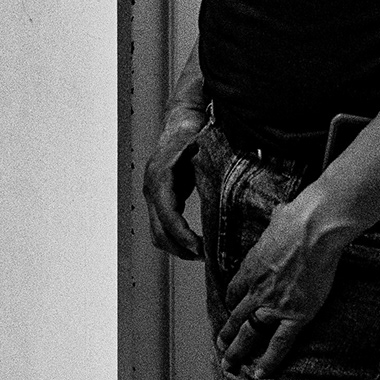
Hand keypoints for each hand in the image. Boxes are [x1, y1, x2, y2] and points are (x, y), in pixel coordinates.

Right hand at [143, 120, 202, 259]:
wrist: (180, 122)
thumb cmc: (193, 133)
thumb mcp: (202, 149)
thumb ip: (209, 168)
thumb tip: (227, 190)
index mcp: (160, 177)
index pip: (168, 215)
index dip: (182, 235)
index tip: (200, 249)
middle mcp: (152, 188)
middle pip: (159, 231)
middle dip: (181, 248)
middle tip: (206, 257)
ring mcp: (152, 194)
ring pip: (158, 233)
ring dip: (177, 248)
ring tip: (202, 254)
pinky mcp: (158, 199)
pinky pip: (161, 226)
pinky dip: (175, 239)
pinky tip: (194, 244)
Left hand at [216, 190, 348, 378]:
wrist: (315, 228)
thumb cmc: (299, 217)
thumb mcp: (279, 217)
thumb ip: (277, 220)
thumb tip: (283, 210)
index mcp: (251, 266)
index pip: (234, 291)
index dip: (231, 303)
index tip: (230, 310)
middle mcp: (256, 289)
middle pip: (235, 316)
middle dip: (226, 334)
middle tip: (220, 348)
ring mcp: (273, 305)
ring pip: (248, 333)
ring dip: (237, 350)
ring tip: (230, 364)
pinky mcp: (294, 315)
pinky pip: (278, 343)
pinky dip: (268, 360)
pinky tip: (260, 373)